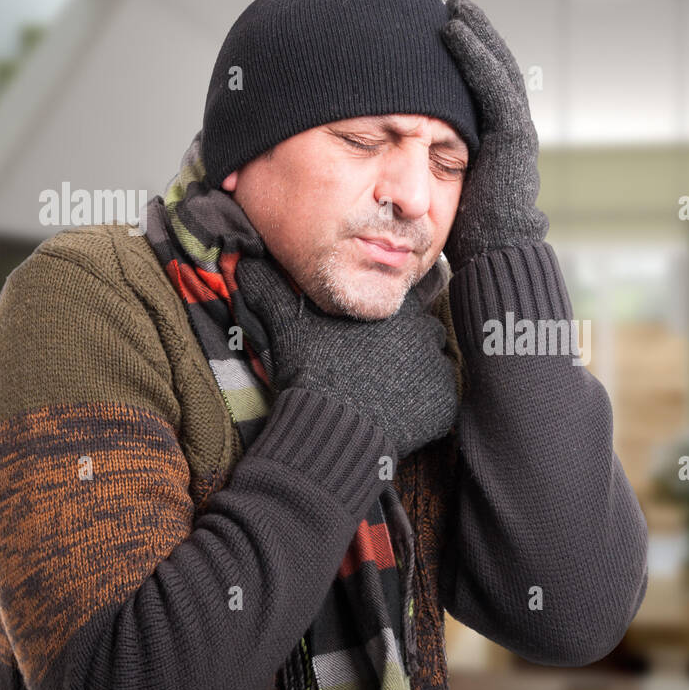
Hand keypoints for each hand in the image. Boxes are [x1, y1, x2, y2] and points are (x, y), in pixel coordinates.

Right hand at [236, 257, 458, 459]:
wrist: (333, 427)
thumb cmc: (310, 372)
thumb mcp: (286, 325)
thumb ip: (271, 290)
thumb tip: (245, 262)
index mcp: (392, 307)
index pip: (405, 302)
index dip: (388, 320)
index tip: (371, 337)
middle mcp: (422, 330)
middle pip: (421, 331)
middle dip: (405, 345)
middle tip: (376, 367)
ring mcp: (437, 367)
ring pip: (432, 361)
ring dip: (416, 370)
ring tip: (386, 388)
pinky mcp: (443, 401)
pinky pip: (438, 396)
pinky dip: (424, 402)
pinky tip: (397, 410)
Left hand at [439, 0, 548, 269]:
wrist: (497, 261)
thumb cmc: (468, 241)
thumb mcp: (448, 197)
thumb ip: (439, 174)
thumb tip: (404, 168)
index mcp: (496, 147)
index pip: (485, 91)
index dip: (468, 60)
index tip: (443, 34)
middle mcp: (510, 136)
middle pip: (496, 72)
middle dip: (477, 37)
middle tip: (453, 6)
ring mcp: (516, 135)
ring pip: (499, 70)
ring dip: (477, 35)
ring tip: (454, 8)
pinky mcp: (514, 138)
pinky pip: (494, 85)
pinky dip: (475, 56)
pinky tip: (454, 33)